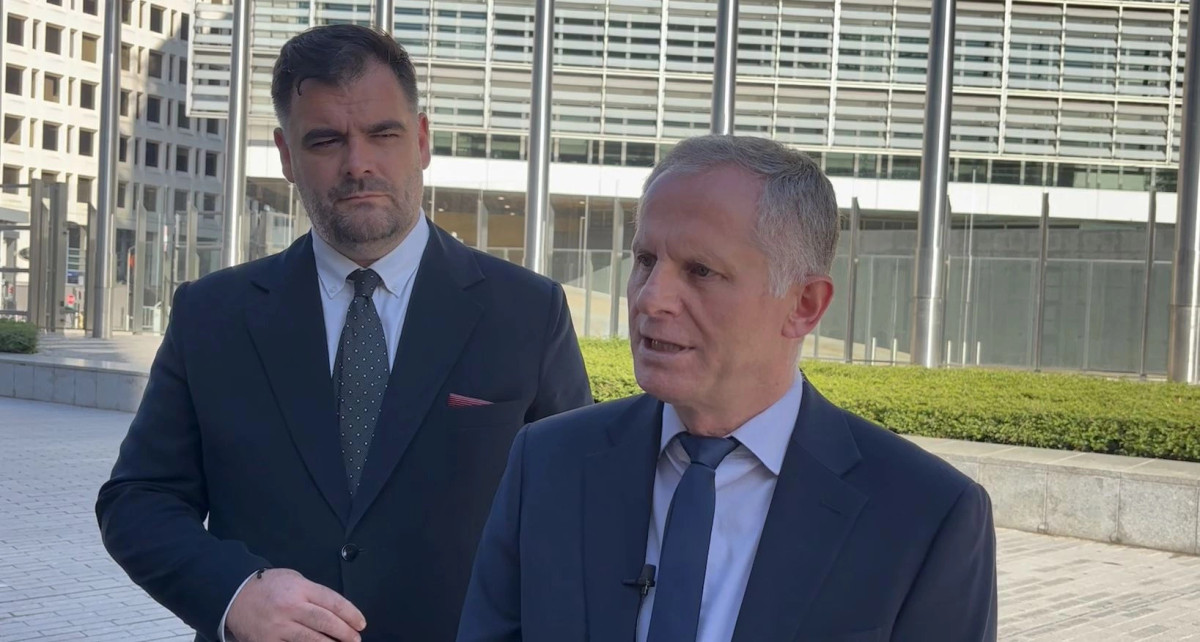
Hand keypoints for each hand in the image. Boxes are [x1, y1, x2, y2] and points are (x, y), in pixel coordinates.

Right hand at [226, 568, 365, 641]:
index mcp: (300, 588)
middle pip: (325, 622)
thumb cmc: (269, 586)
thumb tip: (337, 611)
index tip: (361, 624)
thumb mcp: (294, 579)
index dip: (350, 614)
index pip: (332, 602)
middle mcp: (290, 607)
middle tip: (356, 639)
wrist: (235, 595)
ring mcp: (278, 626)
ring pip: (311, 640)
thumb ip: (313, 593)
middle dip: (345, 633)